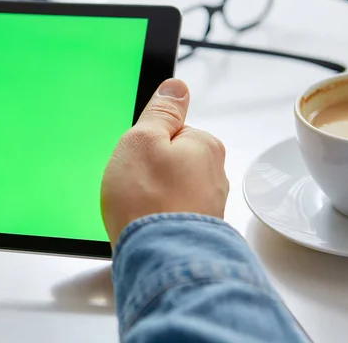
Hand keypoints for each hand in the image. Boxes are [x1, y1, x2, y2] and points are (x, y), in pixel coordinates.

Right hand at [101, 78, 228, 247]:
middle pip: (173, 161)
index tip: (136, 157)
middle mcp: (215, 174)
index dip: (146, 143)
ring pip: (172, 190)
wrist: (159, 260)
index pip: (172, 131)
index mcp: (204, 145)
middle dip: (151, 171)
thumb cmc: (147, 200)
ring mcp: (209, 206)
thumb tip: (176, 87)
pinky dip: (159, 218)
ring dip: (154, 197)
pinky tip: (146, 226)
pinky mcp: (199, 231)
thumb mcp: (142, 139)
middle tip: (133, 184)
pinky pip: (173, 215)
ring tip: (138, 209)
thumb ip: (160, 111)